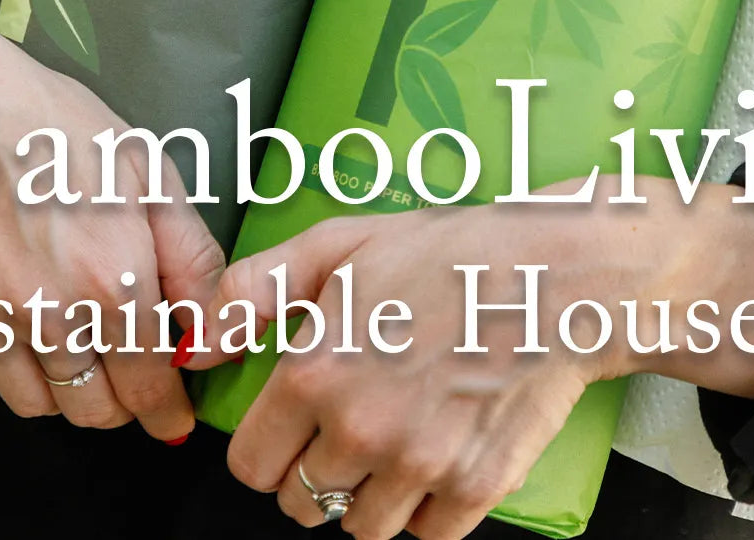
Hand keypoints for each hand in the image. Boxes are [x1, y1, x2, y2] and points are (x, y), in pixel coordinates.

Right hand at [0, 0, 222, 442]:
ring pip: (37, 404)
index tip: (173, 418)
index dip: (165, 409)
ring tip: (76, 343)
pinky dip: (6, 370)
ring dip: (64, 388)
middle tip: (129, 372)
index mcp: (110, 276)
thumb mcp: (147, 170)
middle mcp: (47, 313)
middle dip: (121, 400)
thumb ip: (189, 254)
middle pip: (93, 408)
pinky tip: (21, 326)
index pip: (147, 382)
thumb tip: (210, 322)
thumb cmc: (55, 126)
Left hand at [189, 179, 753, 539]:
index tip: (292, 424)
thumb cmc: (448, 252)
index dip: (267, 445)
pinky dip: (427, 509)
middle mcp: (359, 428)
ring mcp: (419, 464)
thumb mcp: (339, 242)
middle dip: (314, 470)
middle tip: (349, 425)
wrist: (555, 276)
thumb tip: (198, 346)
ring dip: (369, 494)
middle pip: (300, 504)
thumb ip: (255, 290)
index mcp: (315, 371)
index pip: (251, 466)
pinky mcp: (473, 487)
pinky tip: (438, 453)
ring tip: (397, 438)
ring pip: (360, 528)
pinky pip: (425, 537)